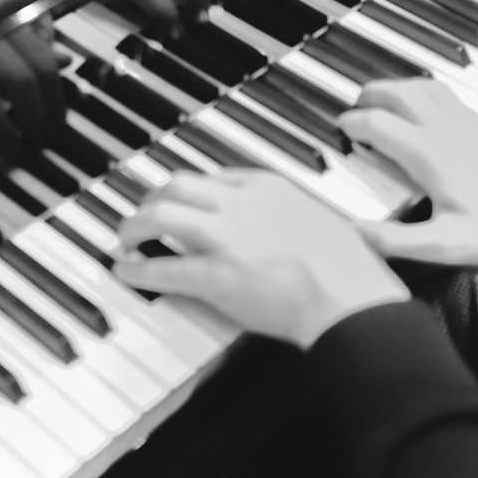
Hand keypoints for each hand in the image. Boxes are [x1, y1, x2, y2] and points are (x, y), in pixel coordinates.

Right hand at [0, 15, 66, 168]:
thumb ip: (32, 33)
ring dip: (2, 131)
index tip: (57, 123)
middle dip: (32, 117)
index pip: (41, 62)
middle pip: (19, 80)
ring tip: (10, 152)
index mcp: (2, 13)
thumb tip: (64, 61)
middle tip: (37, 141)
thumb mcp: (0, 9)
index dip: (54, 99)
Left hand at [112, 170, 409, 349]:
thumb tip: (295, 222)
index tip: (181, 198)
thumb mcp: (325, 221)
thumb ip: (298, 216)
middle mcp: (241, 205)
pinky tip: (127, 271)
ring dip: (134, 227)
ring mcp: (225, 238)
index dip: (190, 189)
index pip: (215, 177)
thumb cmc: (351, 270)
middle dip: (151, 198)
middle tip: (142, 213)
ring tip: (125, 238)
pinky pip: (163, 268)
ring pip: (160, 216)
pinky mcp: (215, 276)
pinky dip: (137, 270)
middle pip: (178, 186)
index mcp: (269, 188)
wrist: (351, 300)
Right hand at [339, 79, 477, 270]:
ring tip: (380, 101)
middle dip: (368, 95)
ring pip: (423, 86)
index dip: (350, 125)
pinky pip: (446, 94)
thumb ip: (395, 241)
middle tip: (352, 108)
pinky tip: (423, 110)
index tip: (337, 133)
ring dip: (395, 87)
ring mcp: (469, 126)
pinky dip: (422, 91)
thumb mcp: (447, 248)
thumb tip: (352, 233)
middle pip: (398, 92)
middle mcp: (447, 132)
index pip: (376, 124)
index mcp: (431, 155)